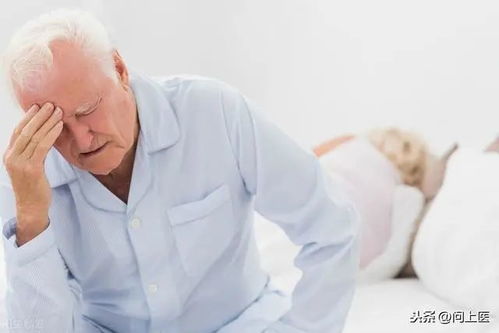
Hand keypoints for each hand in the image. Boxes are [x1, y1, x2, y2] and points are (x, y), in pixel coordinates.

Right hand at [3, 102, 62, 244]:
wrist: (31, 208)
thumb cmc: (33, 187)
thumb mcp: (30, 166)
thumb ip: (33, 152)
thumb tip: (45, 135)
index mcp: (9, 155)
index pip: (18, 131)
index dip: (28, 117)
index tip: (38, 106)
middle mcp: (11, 157)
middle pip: (25, 130)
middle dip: (39, 115)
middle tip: (50, 104)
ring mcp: (19, 163)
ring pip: (34, 136)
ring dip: (47, 121)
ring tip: (58, 111)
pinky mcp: (31, 169)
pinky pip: (42, 146)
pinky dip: (51, 134)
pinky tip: (59, 126)